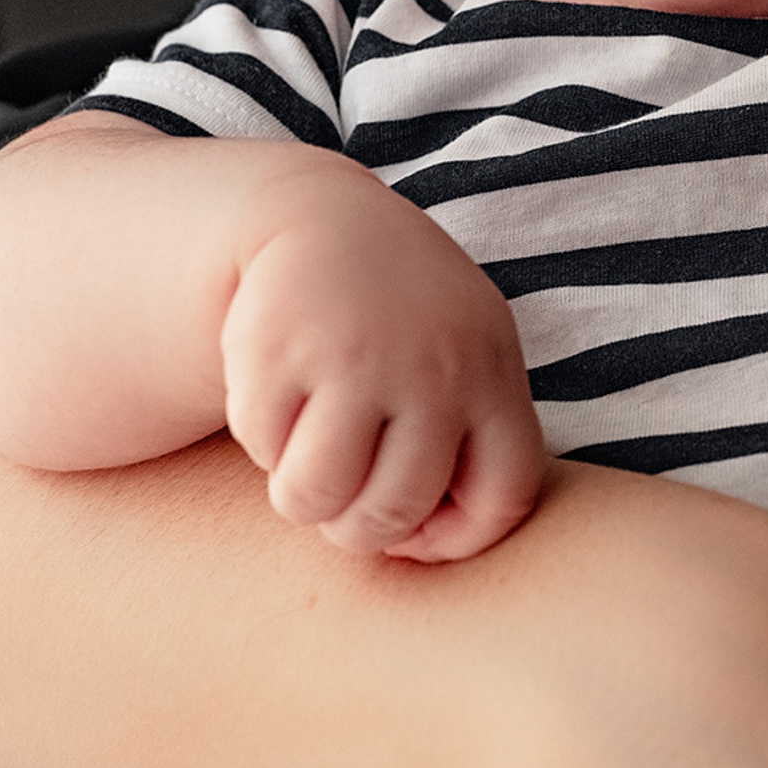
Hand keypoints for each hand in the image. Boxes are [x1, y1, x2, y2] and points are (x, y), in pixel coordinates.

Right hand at [221, 170, 548, 560]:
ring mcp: (358, 357)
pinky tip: (283, 391)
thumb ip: (464, 443)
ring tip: (309, 444)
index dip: (458, 538)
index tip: (421, 530)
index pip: (505, 495)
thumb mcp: (464, 359)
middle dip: (358, 525)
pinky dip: (262, 438)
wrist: (323, 221)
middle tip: (344, 489)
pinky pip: (262, 449)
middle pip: (395, 510)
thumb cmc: (403, 321)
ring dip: (302, 492)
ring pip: (317, 499)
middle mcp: (436, 366)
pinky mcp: (280, 349)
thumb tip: (419, 546)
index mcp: (493, 374)